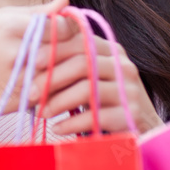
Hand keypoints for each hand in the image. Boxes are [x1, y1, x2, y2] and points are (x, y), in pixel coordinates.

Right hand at [0, 0, 70, 137]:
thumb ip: (35, 12)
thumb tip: (65, 0)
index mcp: (11, 27)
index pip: (61, 26)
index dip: (69, 30)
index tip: (66, 32)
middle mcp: (16, 51)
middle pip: (63, 50)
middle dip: (71, 50)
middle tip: (73, 51)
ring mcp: (19, 77)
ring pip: (60, 72)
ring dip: (65, 70)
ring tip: (63, 66)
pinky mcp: (21, 99)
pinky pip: (50, 92)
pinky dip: (55, 88)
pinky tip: (50, 83)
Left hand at [31, 17, 163, 135]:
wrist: (139, 129)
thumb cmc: (101, 100)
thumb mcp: (86, 77)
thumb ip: (66, 63)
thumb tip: (29, 57)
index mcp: (111, 50)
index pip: (80, 41)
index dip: (54, 49)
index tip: (31, 61)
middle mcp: (123, 66)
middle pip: (82, 63)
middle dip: (51, 78)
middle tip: (30, 93)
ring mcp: (130, 90)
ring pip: (87, 89)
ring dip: (58, 102)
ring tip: (40, 113)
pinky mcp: (132, 114)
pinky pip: (96, 117)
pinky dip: (71, 123)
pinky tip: (57, 128)